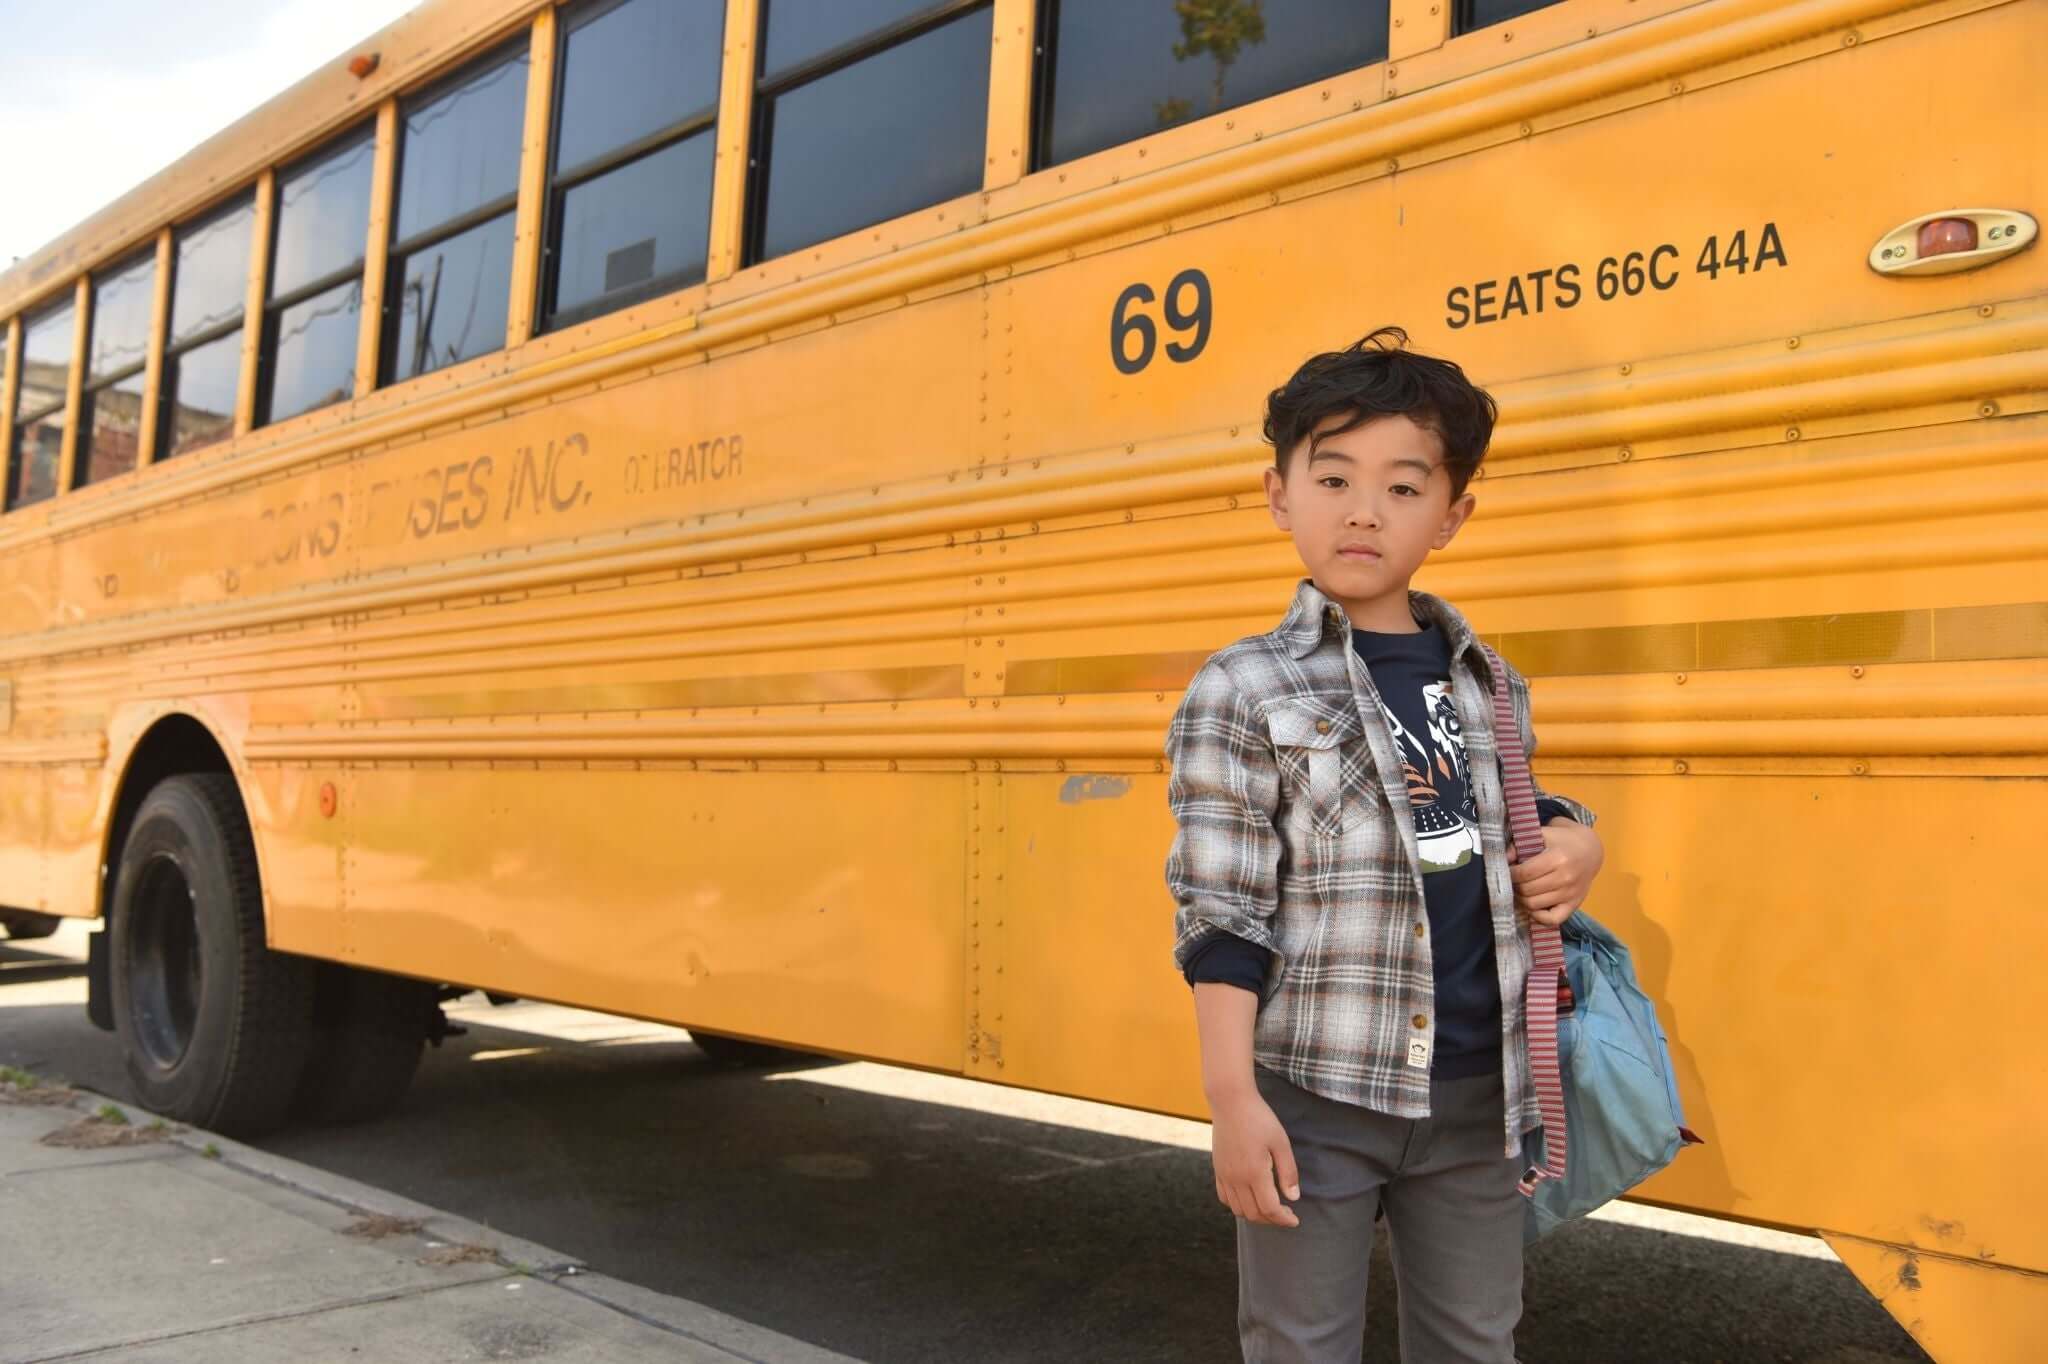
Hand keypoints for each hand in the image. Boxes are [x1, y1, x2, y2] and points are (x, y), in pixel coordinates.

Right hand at [1209, 1089, 1300, 1227]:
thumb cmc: (1259, 1118)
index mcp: (1255, 1173)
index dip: (1284, 1219)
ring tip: (1269, 1206)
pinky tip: (1249, 1197)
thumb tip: (1293, 1198)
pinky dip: (1237, 1205)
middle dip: (1272, 1220)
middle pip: (1253, 1214)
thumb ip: (1288, 1172)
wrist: (1230, 1101)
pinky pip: (1225, 1198)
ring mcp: (1224, 1175)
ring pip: (1238, 1210)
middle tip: (1286, 1213)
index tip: (1295, 1220)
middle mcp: (1237, 1178)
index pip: (1270, 1209)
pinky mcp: (1217, 1169)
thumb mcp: (1281, 1142)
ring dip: (1255, 1215)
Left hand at [1506, 817, 1603, 927]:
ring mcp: (1571, 894)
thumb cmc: (1562, 841)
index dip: (1510, 873)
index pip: (1524, 873)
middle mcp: (1566, 878)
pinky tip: (1532, 906)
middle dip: (1514, 885)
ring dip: (1521, 899)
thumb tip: (1503, 858)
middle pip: (1527, 890)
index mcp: (1558, 858)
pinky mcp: (1574, 905)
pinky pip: (1552, 920)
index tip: (1506, 870)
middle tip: (1511, 880)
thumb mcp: (1542, 835)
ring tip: (1519, 890)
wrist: (1590, 850)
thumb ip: (1520, 845)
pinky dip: (1538, 917)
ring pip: (1534, 905)